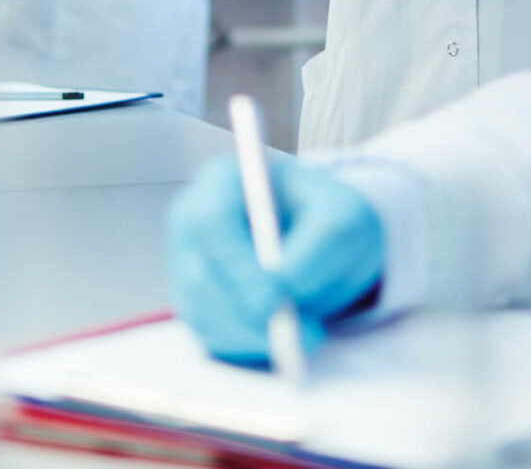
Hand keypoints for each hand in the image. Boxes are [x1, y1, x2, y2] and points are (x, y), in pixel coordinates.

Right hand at [167, 156, 385, 365]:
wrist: (323, 238)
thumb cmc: (326, 216)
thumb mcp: (343, 215)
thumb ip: (321, 243)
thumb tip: (284, 287)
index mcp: (222, 182)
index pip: (210, 222)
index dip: (237, 265)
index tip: (274, 298)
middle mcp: (192, 224)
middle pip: (198, 277)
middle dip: (248, 314)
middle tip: (300, 333)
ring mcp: (187, 266)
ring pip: (203, 314)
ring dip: (253, 336)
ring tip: (306, 337)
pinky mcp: (197, 304)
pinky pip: (211, 337)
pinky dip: (249, 347)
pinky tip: (284, 341)